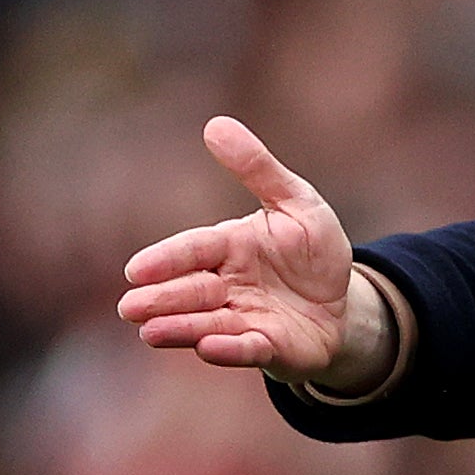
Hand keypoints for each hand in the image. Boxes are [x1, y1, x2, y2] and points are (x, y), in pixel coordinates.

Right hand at [117, 117, 387, 388]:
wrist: (344, 301)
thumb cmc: (312, 250)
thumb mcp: (297, 202)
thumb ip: (258, 169)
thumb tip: (215, 125)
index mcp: (230, 246)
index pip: (194, 250)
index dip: (167, 259)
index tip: (136, 269)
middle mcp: (229, 285)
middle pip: (191, 290)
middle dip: (162, 299)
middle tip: (130, 307)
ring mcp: (245, 319)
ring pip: (208, 322)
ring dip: (182, 328)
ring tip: (151, 333)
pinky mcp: (269, 347)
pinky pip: (248, 349)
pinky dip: (229, 349)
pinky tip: (209, 347)